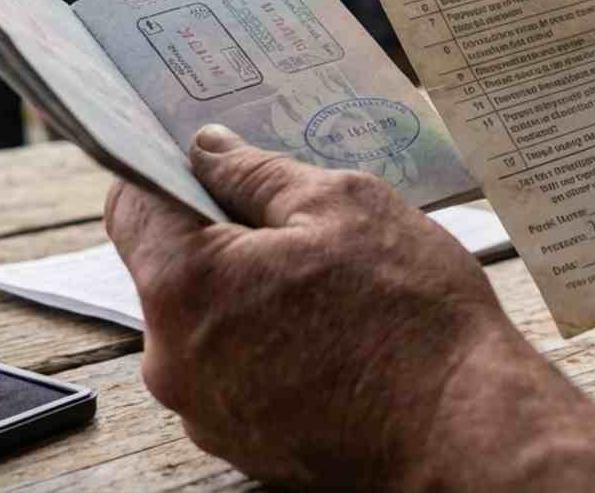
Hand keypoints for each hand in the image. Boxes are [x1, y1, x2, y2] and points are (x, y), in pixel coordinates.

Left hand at [106, 126, 535, 488]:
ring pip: (203, 320)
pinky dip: (264, 341)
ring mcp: (204, 412)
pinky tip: (330, 331)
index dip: (163, 168)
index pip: (130, 205)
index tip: (204, 157)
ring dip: (246, 290)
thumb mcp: (343, 204)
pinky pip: (231, 369)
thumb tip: (210, 151)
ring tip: (327, 281)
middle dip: (219, 232)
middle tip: (296, 218)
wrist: (464, 429)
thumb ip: (257, 172)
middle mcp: (173, 361)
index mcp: (185, 288)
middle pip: (168, 266)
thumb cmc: (410, 314)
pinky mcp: (239, 443)